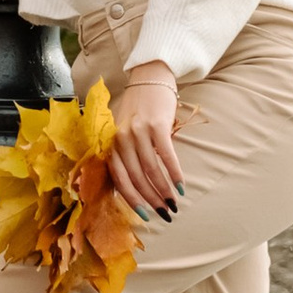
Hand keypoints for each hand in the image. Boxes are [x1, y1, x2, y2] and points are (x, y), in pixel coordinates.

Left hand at [108, 60, 181, 216]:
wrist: (149, 77)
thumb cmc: (137, 109)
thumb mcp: (123, 131)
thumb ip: (124, 155)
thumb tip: (135, 188)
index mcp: (111, 143)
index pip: (119, 179)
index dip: (132, 199)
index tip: (144, 216)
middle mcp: (121, 138)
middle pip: (136, 178)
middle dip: (151, 199)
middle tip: (165, 213)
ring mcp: (138, 131)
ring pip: (151, 170)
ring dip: (164, 190)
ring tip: (174, 203)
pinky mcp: (157, 125)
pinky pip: (167, 156)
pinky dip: (174, 173)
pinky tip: (181, 185)